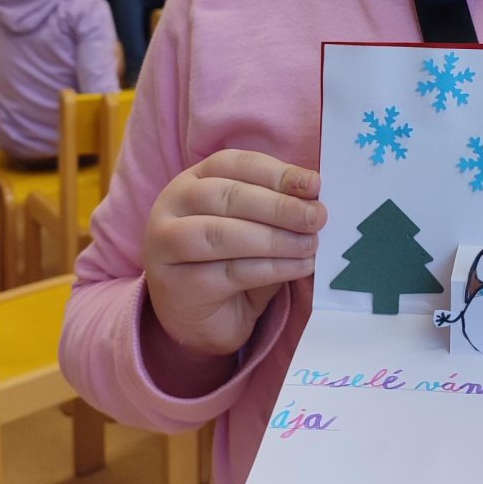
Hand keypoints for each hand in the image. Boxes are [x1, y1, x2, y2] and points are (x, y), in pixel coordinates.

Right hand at [143, 150, 324, 360]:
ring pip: (223, 234)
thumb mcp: (254, 225)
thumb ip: (277, 207)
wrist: (201, 319)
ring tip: (310, 245)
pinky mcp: (178, 285)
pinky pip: (229, 272)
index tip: (315, 184)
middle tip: (316, 217)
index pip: (233, 164)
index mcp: (193, 180)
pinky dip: (272, 268)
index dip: (276, 173)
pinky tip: (298, 267)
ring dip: (275, 239)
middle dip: (279, 206)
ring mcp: (166, 246)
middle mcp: (172, 206)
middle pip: (227, 197)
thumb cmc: (230, 261)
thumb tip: (314, 197)